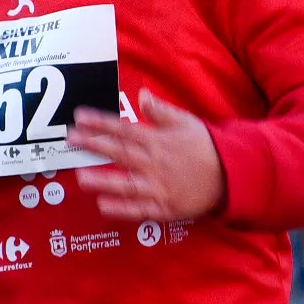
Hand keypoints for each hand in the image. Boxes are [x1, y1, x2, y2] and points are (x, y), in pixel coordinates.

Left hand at [68, 93, 227, 222]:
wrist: (233, 176)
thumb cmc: (207, 147)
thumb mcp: (187, 122)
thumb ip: (161, 111)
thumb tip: (142, 94)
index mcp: (159, 141)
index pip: (124, 129)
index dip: (100, 122)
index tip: (80, 117)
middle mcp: (156, 163)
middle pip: (120, 152)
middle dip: (93, 145)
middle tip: (71, 139)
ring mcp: (160, 187)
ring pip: (126, 183)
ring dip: (103, 180)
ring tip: (81, 176)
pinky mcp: (165, 208)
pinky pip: (140, 209)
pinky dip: (122, 208)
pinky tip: (103, 205)